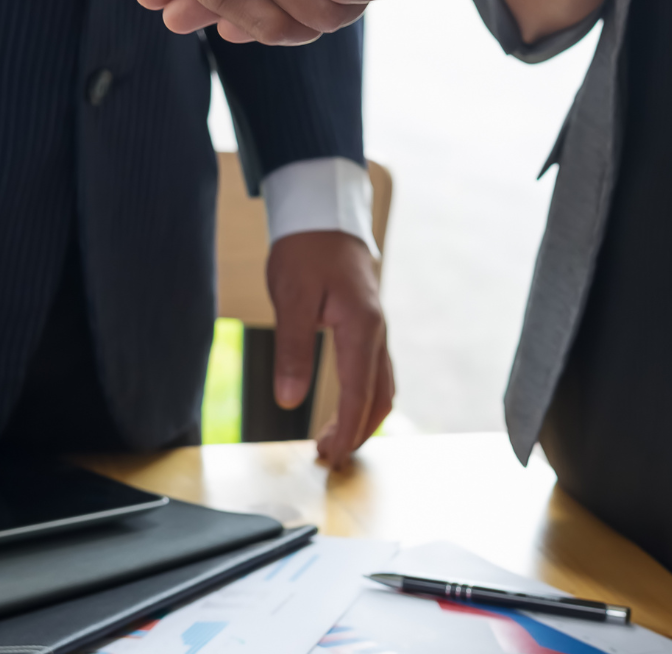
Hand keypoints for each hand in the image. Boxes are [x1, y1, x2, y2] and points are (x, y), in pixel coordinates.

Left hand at [268, 230, 393, 468]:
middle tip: (328, 457)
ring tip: (332, 439)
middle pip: (379, 397)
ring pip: (381, 385)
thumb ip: (292, 349)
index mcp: (362, 327)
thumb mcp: (291, 298)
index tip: (328, 455)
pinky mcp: (367, 324)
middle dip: (357, 432)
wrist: (323, 214)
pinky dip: (364, 396)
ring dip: (362, 417)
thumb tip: (289, 399)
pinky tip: (343, 404)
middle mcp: (377, 331)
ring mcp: (375, 328)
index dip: (345, 430)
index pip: (358, 393)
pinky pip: (375, 369)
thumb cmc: (306, 250)